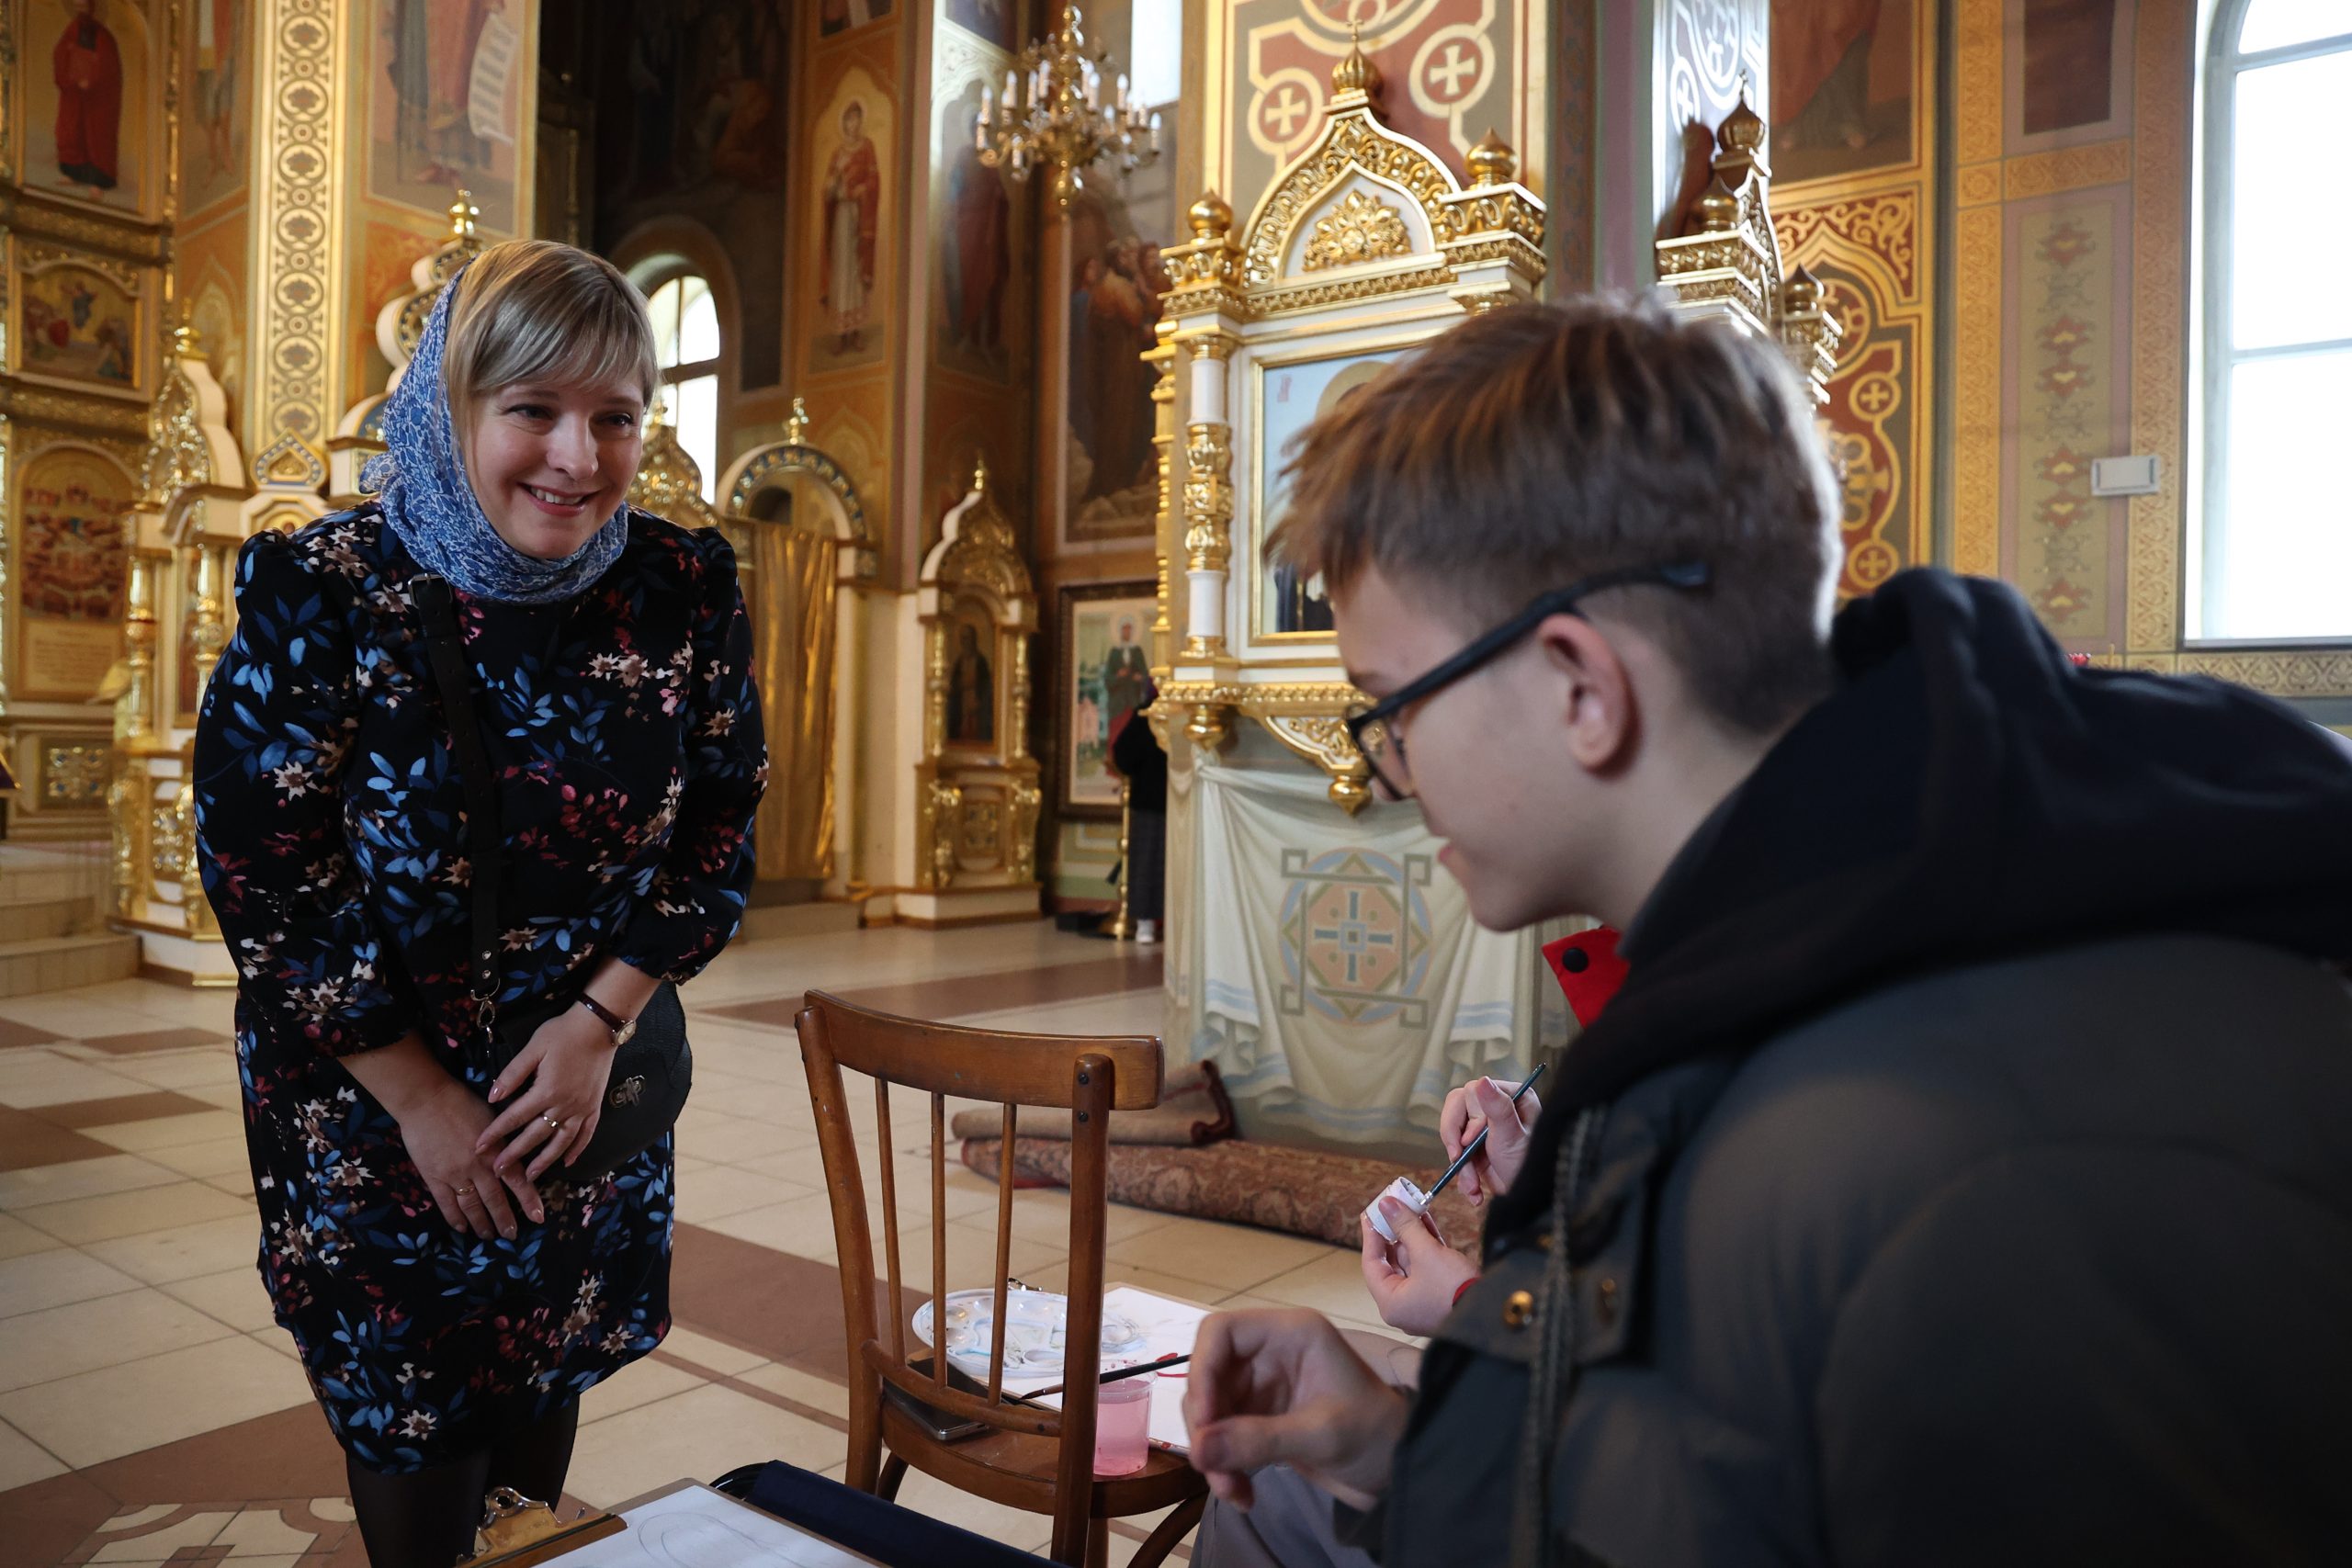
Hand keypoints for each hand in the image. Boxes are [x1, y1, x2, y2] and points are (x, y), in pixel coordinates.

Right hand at [398, 1076, 543, 1237]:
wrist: (426, 1100)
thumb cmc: (462, 1102)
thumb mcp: (493, 1117)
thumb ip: (503, 1139)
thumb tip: (516, 1153)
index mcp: (496, 1151)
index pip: (517, 1181)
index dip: (529, 1201)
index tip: (538, 1217)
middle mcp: (478, 1168)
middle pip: (494, 1200)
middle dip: (505, 1220)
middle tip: (511, 1236)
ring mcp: (454, 1175)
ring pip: (471, 1206)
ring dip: (481, 1223)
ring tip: (489, 1236)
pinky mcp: (433, 1177)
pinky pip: (446, 1203)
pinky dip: (455, 1218)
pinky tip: (461, 1228)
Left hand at [476, 1005, 615, 1179]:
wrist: (599, 1027)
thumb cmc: (563, 1033)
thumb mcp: (533, 1048)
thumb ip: (512, 1074)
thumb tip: (493, 1097)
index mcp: (546, 1091)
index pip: (514, 1117)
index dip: (495, 1132)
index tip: (479, 1147)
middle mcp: (564, 1105)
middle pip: (535, 1136)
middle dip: (515, 1154)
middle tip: (498, 1170)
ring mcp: (582, 1108)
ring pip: (561, 1142)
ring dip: (545, 1160)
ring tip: (531, 1176)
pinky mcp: (595, 1106)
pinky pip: (586, 1134)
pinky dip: (577, 1149)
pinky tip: (568, 1161)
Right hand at [1183, 1307, 1409, 1513]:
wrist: (1397, 1467)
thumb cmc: (1374, 1434)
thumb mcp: (1321, 1435)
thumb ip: (1260, 1440)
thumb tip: (1199, 1450)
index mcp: (1291, 1334)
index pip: (1222, 1333)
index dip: (1202, 1371)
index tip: (1203, 1421)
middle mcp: (1270, 1353)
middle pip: (1209, 1376)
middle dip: (1206, 1425)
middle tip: (1212, 1469)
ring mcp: (1262, 1386)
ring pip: (1211, 1411)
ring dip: (1213, 1454)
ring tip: (1233, 1492)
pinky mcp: (1259, 1417)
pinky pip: (1222, 1437)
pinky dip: (1224, 1466)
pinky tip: (1242, 1495)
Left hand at [1360, 1201, 1479, 1336]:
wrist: (1493, 1310)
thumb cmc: (1453, 1289)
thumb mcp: (1426, 1252)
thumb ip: (1405, 1226)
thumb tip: (1387, 1205)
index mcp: (1391, 1303)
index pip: (1371, 1264)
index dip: (1371, 1235)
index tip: (1371, 1214)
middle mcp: (1403, 1306)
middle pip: (1391, 1262)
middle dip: (1395, 1232)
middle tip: (1393, 1208)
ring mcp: (1422, 1302)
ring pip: (1411, 1263)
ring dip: (1412, 1236)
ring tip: (1412, 1208)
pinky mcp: (1440, 1296)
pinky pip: (1427, 1268)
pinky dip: (1426, 1247)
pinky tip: (1427, 1223)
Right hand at [1437, 1075, 1541, 1205]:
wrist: (1530, 1200)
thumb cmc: (1530, 1166)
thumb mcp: (1512, 1136)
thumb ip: (1498, 1108)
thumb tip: (1483, 1080)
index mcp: (1511, 1097)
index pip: (1472, 1093)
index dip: (1466, 1118)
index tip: (1469, 1142)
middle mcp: (1498, 1108)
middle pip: (1457, 1111)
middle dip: (1457, 1142)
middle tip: (1459, 1160)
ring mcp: (1486, 1128)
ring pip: (1454, 1134)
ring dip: (1460, 1164)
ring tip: (1472, 1186)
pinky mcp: (1478, 1148)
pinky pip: (1457, 1153)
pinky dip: (1462, 1174)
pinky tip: (1474, 1190)